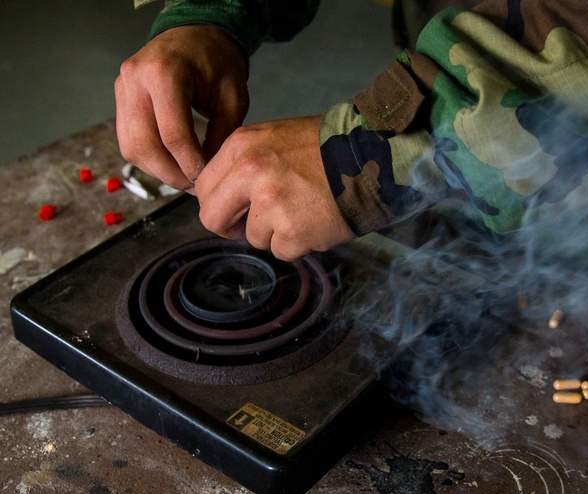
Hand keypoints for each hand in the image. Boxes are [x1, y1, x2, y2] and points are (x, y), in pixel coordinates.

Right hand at [115, 25, 249, 190]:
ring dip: (158, 170)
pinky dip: (149, 158)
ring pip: (131, 146)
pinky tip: (172, 164)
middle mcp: (135, 80)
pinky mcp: (120, 97)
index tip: (207, 181)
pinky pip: (128, 139)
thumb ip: (221, 136)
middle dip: (171, 174)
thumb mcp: (232, 97)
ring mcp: (123, 88)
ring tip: (185, 178)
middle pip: (144, 145)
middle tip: (195, 187)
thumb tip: (209, 174)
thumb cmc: (217, 61)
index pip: (173, 135)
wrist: (195, 34)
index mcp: (164, 74)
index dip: (191, 165)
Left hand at [195, 116, 355, 260]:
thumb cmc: (327, 149)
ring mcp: (271, 204)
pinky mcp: (293, 232)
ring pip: (254, 238)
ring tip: (304, 212)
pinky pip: (283, 251)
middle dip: (232, 227)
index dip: (219, 203)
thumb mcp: (276, 138)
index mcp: (242, 146)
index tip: (236, 208)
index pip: (204, 188)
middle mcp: (250, 172)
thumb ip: (245, 162)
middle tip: (256, 224)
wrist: (373, 159)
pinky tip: (317, 221)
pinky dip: (300, 243)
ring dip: (276, 233)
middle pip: (213, 219)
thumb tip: (225, 198)